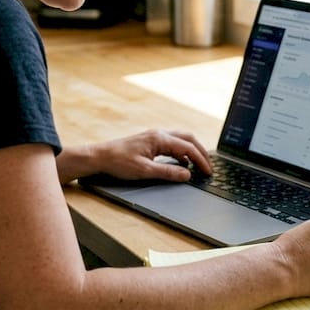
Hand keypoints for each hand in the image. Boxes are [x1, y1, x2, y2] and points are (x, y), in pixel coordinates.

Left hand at [63, 129, 211, 182]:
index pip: (188, 148)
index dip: (201, 161)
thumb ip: (168, 172)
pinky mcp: (150, 142)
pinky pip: (172, 144)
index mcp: (160, 138)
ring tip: (199, 165)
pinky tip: (182, 164)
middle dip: (201, 153)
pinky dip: (182, 152)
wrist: (100, 157)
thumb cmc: (119, 162)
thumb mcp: (145, 171)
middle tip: (209, 167)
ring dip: (192, 151)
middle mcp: (159, 134)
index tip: (208, 172)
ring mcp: (155, 136)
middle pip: (188, 139)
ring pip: (181, 140)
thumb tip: (187, 174)